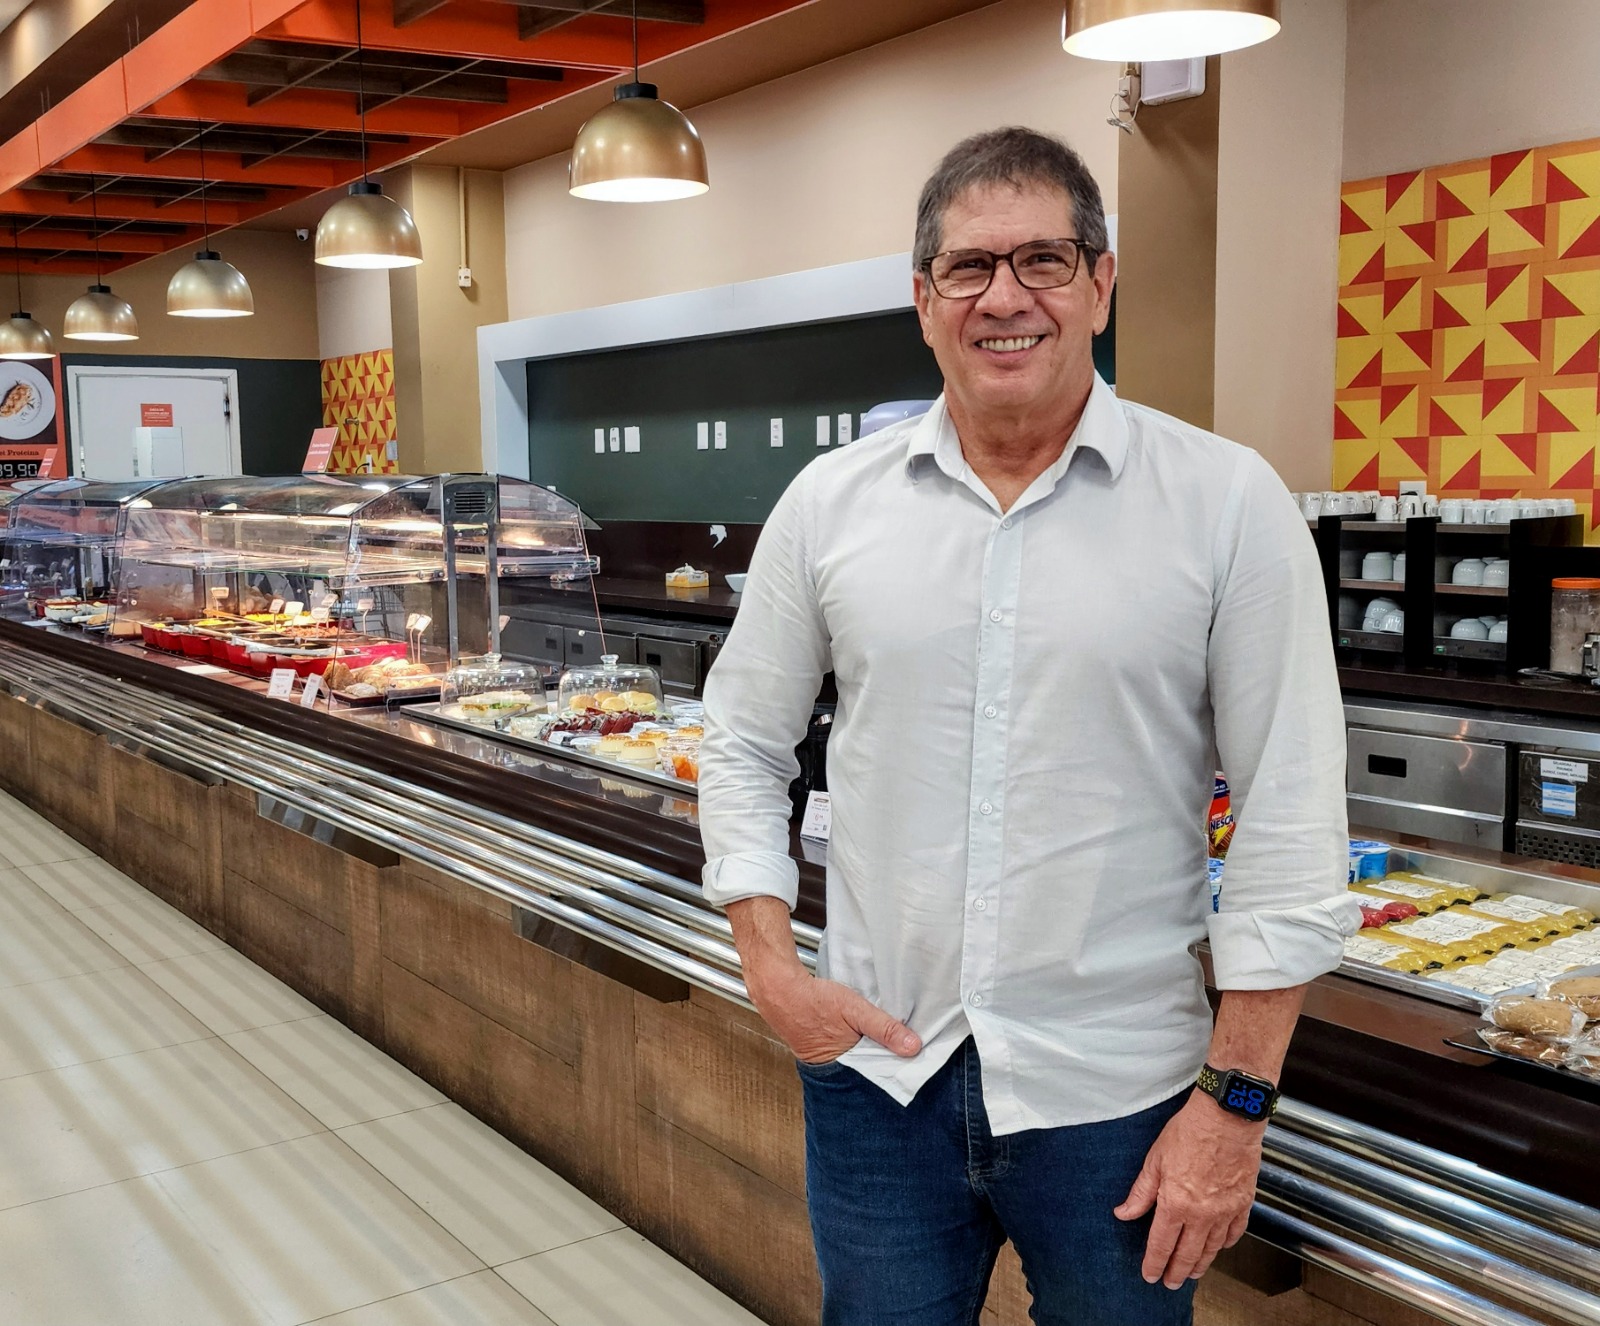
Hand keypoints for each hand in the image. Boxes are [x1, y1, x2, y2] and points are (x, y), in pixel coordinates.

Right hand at [747, 964, 920, 1064]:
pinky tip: (854, 1030)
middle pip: (865, 1068)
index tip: (911, 1056)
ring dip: (865, 1048)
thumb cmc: (813, 1001)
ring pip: (853, 1057)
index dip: (893, 1064)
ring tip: (877, 1036)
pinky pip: (841, 1048)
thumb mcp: (856, 1011)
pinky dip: (851, 1041)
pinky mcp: (814, 1045)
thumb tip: (912, 1046)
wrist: (778, 988)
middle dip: (880, 1058)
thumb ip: (884, 1028)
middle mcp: (831, 1068)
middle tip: (897, 1045)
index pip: (877, 1073)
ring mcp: (821, 1057)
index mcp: (844, 1065)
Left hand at [1113, 1093, 1261, 1287]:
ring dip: (1201, 1264)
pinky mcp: (1243, 1204)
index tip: (1149, 1275)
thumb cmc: (1190, 1132)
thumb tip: (1124, 1212)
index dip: (1154, 1263)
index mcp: (1175, 1204)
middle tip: (1170, 1283)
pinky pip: (1234, 1233)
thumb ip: (1141, 1192)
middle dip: (1176, 1272)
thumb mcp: (1155, 1159)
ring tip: (1192, 1272)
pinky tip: (1219, 1247)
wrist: (1227, 1118)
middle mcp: (1201, 1214)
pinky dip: (1225, 1244)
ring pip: (1212, 1249)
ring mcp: (1225, 1212)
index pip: (1161, 1245)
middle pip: (1187, 1254)